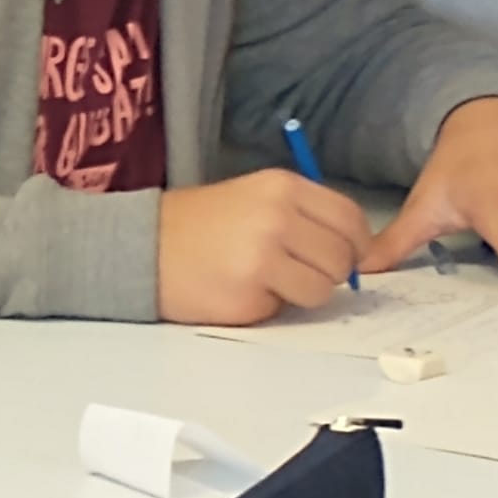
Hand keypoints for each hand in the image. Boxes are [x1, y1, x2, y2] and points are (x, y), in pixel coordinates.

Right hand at [158, 169, 372, 324]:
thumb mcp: (254, 197)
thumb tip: (358, 253)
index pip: (351, 220)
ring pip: (322, 290)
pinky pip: (284, 310)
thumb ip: (303, 216)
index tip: (343, 256)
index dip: (355, 244)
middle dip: (329, 272)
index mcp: (283, 187)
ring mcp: (263, 258)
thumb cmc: (197, 224)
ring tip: (266, 280)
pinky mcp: (247, 296)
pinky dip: (268, 306)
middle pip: (343, 258)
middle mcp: (278, 218)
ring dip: (302, 293)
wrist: (139, 246)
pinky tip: (238, 290)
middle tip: (297, 271)